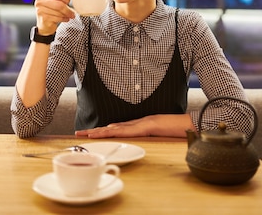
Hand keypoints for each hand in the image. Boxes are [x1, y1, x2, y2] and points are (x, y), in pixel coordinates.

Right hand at [34, 0, 74, 34]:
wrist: (44, 24)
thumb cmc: (50, 11)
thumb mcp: (55, 0)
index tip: (69, 2)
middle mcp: (40, 1)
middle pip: (59, 4)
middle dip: (68, 9)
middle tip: (73, 13)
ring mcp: (40, 10)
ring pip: (59, 12)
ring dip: (66, 15)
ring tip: (69, 16)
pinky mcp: (43, 19)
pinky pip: (57, 18)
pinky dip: (64, 19)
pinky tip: (65, 19)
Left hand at [75, 113, 194, 138]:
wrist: (183, 123)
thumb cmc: (170, 130)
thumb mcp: (153, 134)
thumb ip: (143, 134)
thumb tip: (131, 138)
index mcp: (135, 126)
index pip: (113, 129)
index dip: (100, 131)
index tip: (88, 133)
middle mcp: (134, 124)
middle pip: (110, 128)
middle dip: (94, 131)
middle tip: (78, 133)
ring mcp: (139, 124)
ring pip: (115, 128)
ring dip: (100, 131)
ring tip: (87, 134)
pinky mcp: (145, 127)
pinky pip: (128, 130)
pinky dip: (117, 131)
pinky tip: (108, 131)